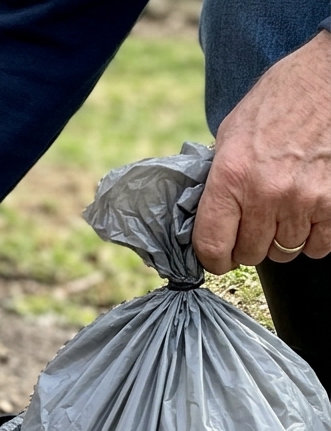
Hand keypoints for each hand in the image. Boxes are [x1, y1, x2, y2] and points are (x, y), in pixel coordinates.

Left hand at [193, 30, 330, 271]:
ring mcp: (304, 199)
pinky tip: (308, 216)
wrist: (329, 75)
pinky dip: (313, 238)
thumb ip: (220, 177)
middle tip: (253, 228)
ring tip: (283, 215)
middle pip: (250, 253)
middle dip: (248, 246)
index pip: (211, 245)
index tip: (218, 258)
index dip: (213, 259)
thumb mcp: (232, 132)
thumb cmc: (281, 98)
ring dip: (282, 240)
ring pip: (285, 251)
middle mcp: (266, 193)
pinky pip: (320, 245)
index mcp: (231, 176)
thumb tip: (207, 215)